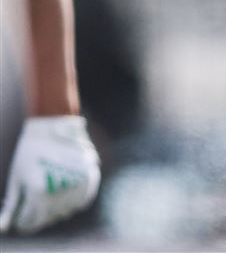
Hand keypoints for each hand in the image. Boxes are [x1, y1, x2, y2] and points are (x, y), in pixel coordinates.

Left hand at [0, 116, 100, 234]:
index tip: (22, 222)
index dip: (26, 223)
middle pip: (51, 216)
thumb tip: (5, 227)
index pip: (33, 219)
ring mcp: (78, 182)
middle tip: (35, 212)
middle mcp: (60, 189)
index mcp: (39, 190)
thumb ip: (12, 205)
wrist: (52, 126)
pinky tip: (66, 199)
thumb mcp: (16, 178)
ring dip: (58, 211)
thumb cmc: (29, 152)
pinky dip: (75, 203)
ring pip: (68, 209)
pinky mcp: (90, 175)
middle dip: (41, 217)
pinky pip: (84, 199)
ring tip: (49, 204)